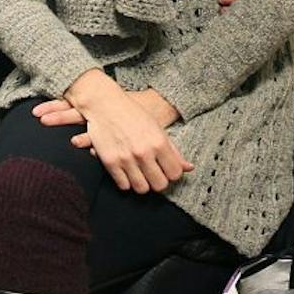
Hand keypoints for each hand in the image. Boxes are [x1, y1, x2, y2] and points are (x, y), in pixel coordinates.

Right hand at [64, 71, 192, 193]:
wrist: (104, 104)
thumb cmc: (133, 114)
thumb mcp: (157, 128)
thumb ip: (173, 151)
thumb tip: (189, 168)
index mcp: (159, 142)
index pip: (175, 173)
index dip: (172, 174)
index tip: (167, 170)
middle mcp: (143, 152)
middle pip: (160, 185)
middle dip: (158, 181)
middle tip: (154, 174)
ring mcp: (126, 158)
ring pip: (142, 189)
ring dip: (143, 184)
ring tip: (141, 175)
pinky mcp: (110, 162)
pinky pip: (123, 186)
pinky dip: (126, 182)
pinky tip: (127, 172)